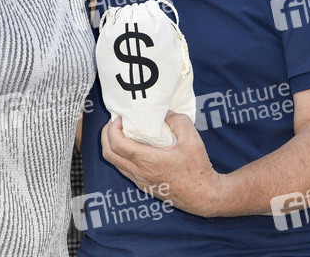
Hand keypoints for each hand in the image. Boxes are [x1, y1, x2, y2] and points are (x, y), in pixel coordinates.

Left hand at [101, 112, 221, 216]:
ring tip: (121, 132)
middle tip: (115, 122)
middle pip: (108, 154)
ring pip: (114, 163)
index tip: (121, 118)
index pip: (116, 144)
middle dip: (106, 135)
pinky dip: (121, 156)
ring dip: (112, 146)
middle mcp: (139, 172)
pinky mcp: (144, 185)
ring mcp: (140, 181)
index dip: (112, 128)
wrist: (203, 196)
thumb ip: (178, 121)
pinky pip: (124, 170)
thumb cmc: (198, 169)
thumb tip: (165, 113)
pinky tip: (132, 147)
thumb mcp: (192, 140)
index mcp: (147, 161)